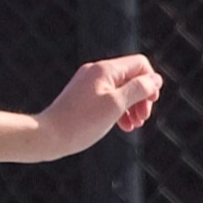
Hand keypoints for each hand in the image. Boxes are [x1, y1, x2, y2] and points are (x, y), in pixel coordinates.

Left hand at [34, 55, 163, 158]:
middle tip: (142, 119)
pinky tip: (121, 126)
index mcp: (105, 69)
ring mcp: (87, 84)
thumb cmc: (81, 123)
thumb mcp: (116, 105)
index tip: (150, 105)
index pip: (140, 65)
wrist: (46, 137)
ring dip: (131, 106)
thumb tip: (156, 79)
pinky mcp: (80, 97)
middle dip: (141, 97)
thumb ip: (139, 89)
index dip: (150, 83)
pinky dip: (116, 110)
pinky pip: (106, 98)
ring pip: (119, 89)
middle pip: (130, 77)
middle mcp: (95, 71)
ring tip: (134, 126)